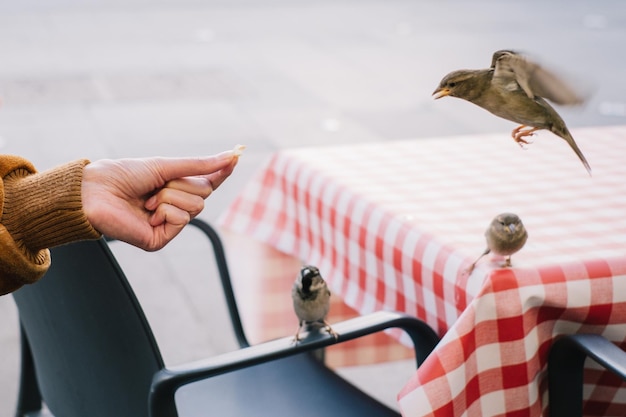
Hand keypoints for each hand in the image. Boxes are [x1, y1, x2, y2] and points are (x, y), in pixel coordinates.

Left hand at [81, 149, 238, 250]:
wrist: (97, 191)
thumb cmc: (125, 175)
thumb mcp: (166, 166)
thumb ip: (200, 165)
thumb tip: (231, 157)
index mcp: (176, 188)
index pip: (208, 181)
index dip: (221, 171)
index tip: (237, 155)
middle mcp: (176, 207)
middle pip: (204, 193)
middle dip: (182, 184)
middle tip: (157, 185)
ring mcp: (170, 224)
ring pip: (196, 206)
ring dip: (171, 196)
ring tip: (148, 200)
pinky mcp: (162, 239)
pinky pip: (182, 219)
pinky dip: (166, 210)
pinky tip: (148, 213)